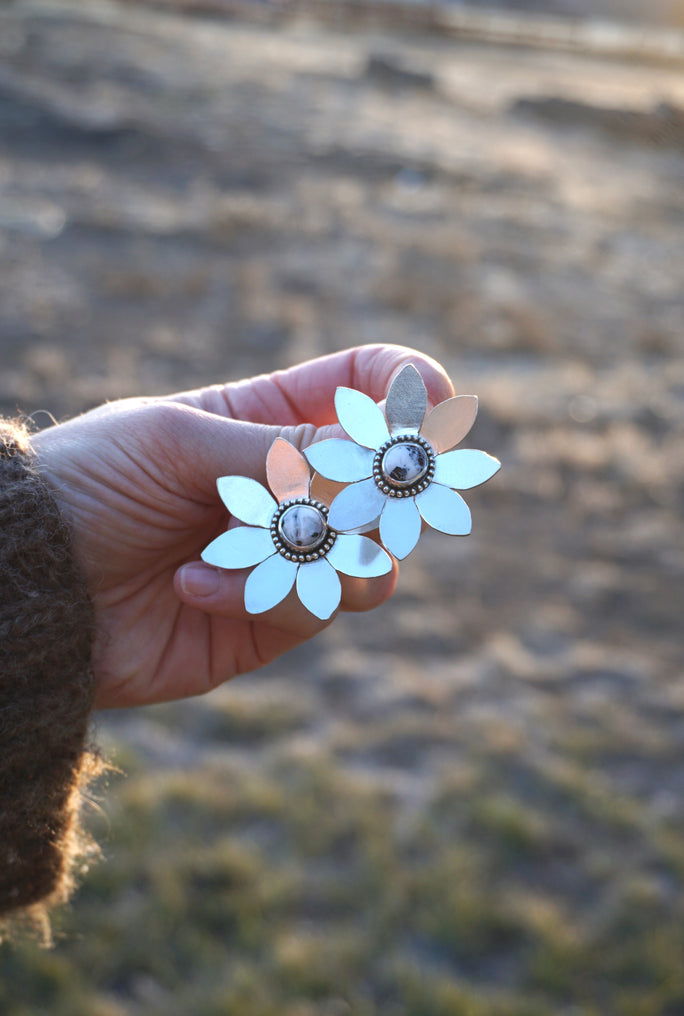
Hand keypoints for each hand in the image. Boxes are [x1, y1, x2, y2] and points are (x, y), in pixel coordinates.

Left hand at [32, 345, 453, 708]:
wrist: (30, 585)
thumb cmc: (88, 485)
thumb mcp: (177, 442)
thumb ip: (279, 448)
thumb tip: (374, 457)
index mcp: (265, 420)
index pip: (362, 388)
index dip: (407, 389)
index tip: (430, 402)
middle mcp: (291, 487)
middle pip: (390, 481)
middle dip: (385, 488)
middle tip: (346, 496)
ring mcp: (288, 555)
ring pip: (374, 555)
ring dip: (325, 550)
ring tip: (248, 548)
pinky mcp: (272, 619)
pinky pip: (319, 604)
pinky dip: (265, 592)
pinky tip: (193, 583)